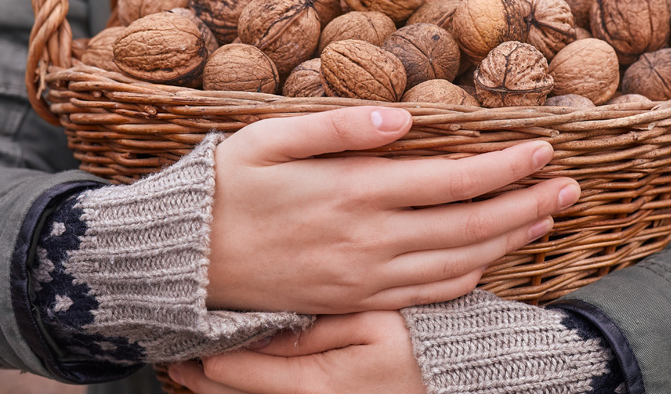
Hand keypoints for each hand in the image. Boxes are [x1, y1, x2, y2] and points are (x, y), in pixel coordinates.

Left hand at [168, 311, 424, 393]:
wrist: (454, 370)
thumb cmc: (418, 341)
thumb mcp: (370, 325)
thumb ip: (313, 331)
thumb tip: (264, 330)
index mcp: (316, 384)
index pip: (241, 373)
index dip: (205, 359)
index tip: (177, 344)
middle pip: (240, 393)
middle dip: (206, 376)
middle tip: (175, 357)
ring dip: (225, 382)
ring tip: (196, 366)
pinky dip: (253, 383)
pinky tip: (243, 369)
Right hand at [208, 106, 579, 312]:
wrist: (187, 260)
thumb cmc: (226, 188)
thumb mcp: (271, 139)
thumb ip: (339, 126)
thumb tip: (403, 117)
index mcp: (355, 191)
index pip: (454, 179)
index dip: (507, 165)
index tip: (545, 148)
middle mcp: (371, 240)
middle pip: (471, 224)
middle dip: (529, 205)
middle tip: (571, 188)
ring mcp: (367, 278)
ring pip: (459, 263)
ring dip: (510, 241)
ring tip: (547, 221)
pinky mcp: (357, 301)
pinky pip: (428, 294)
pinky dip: (470, 278)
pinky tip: (491, 262)